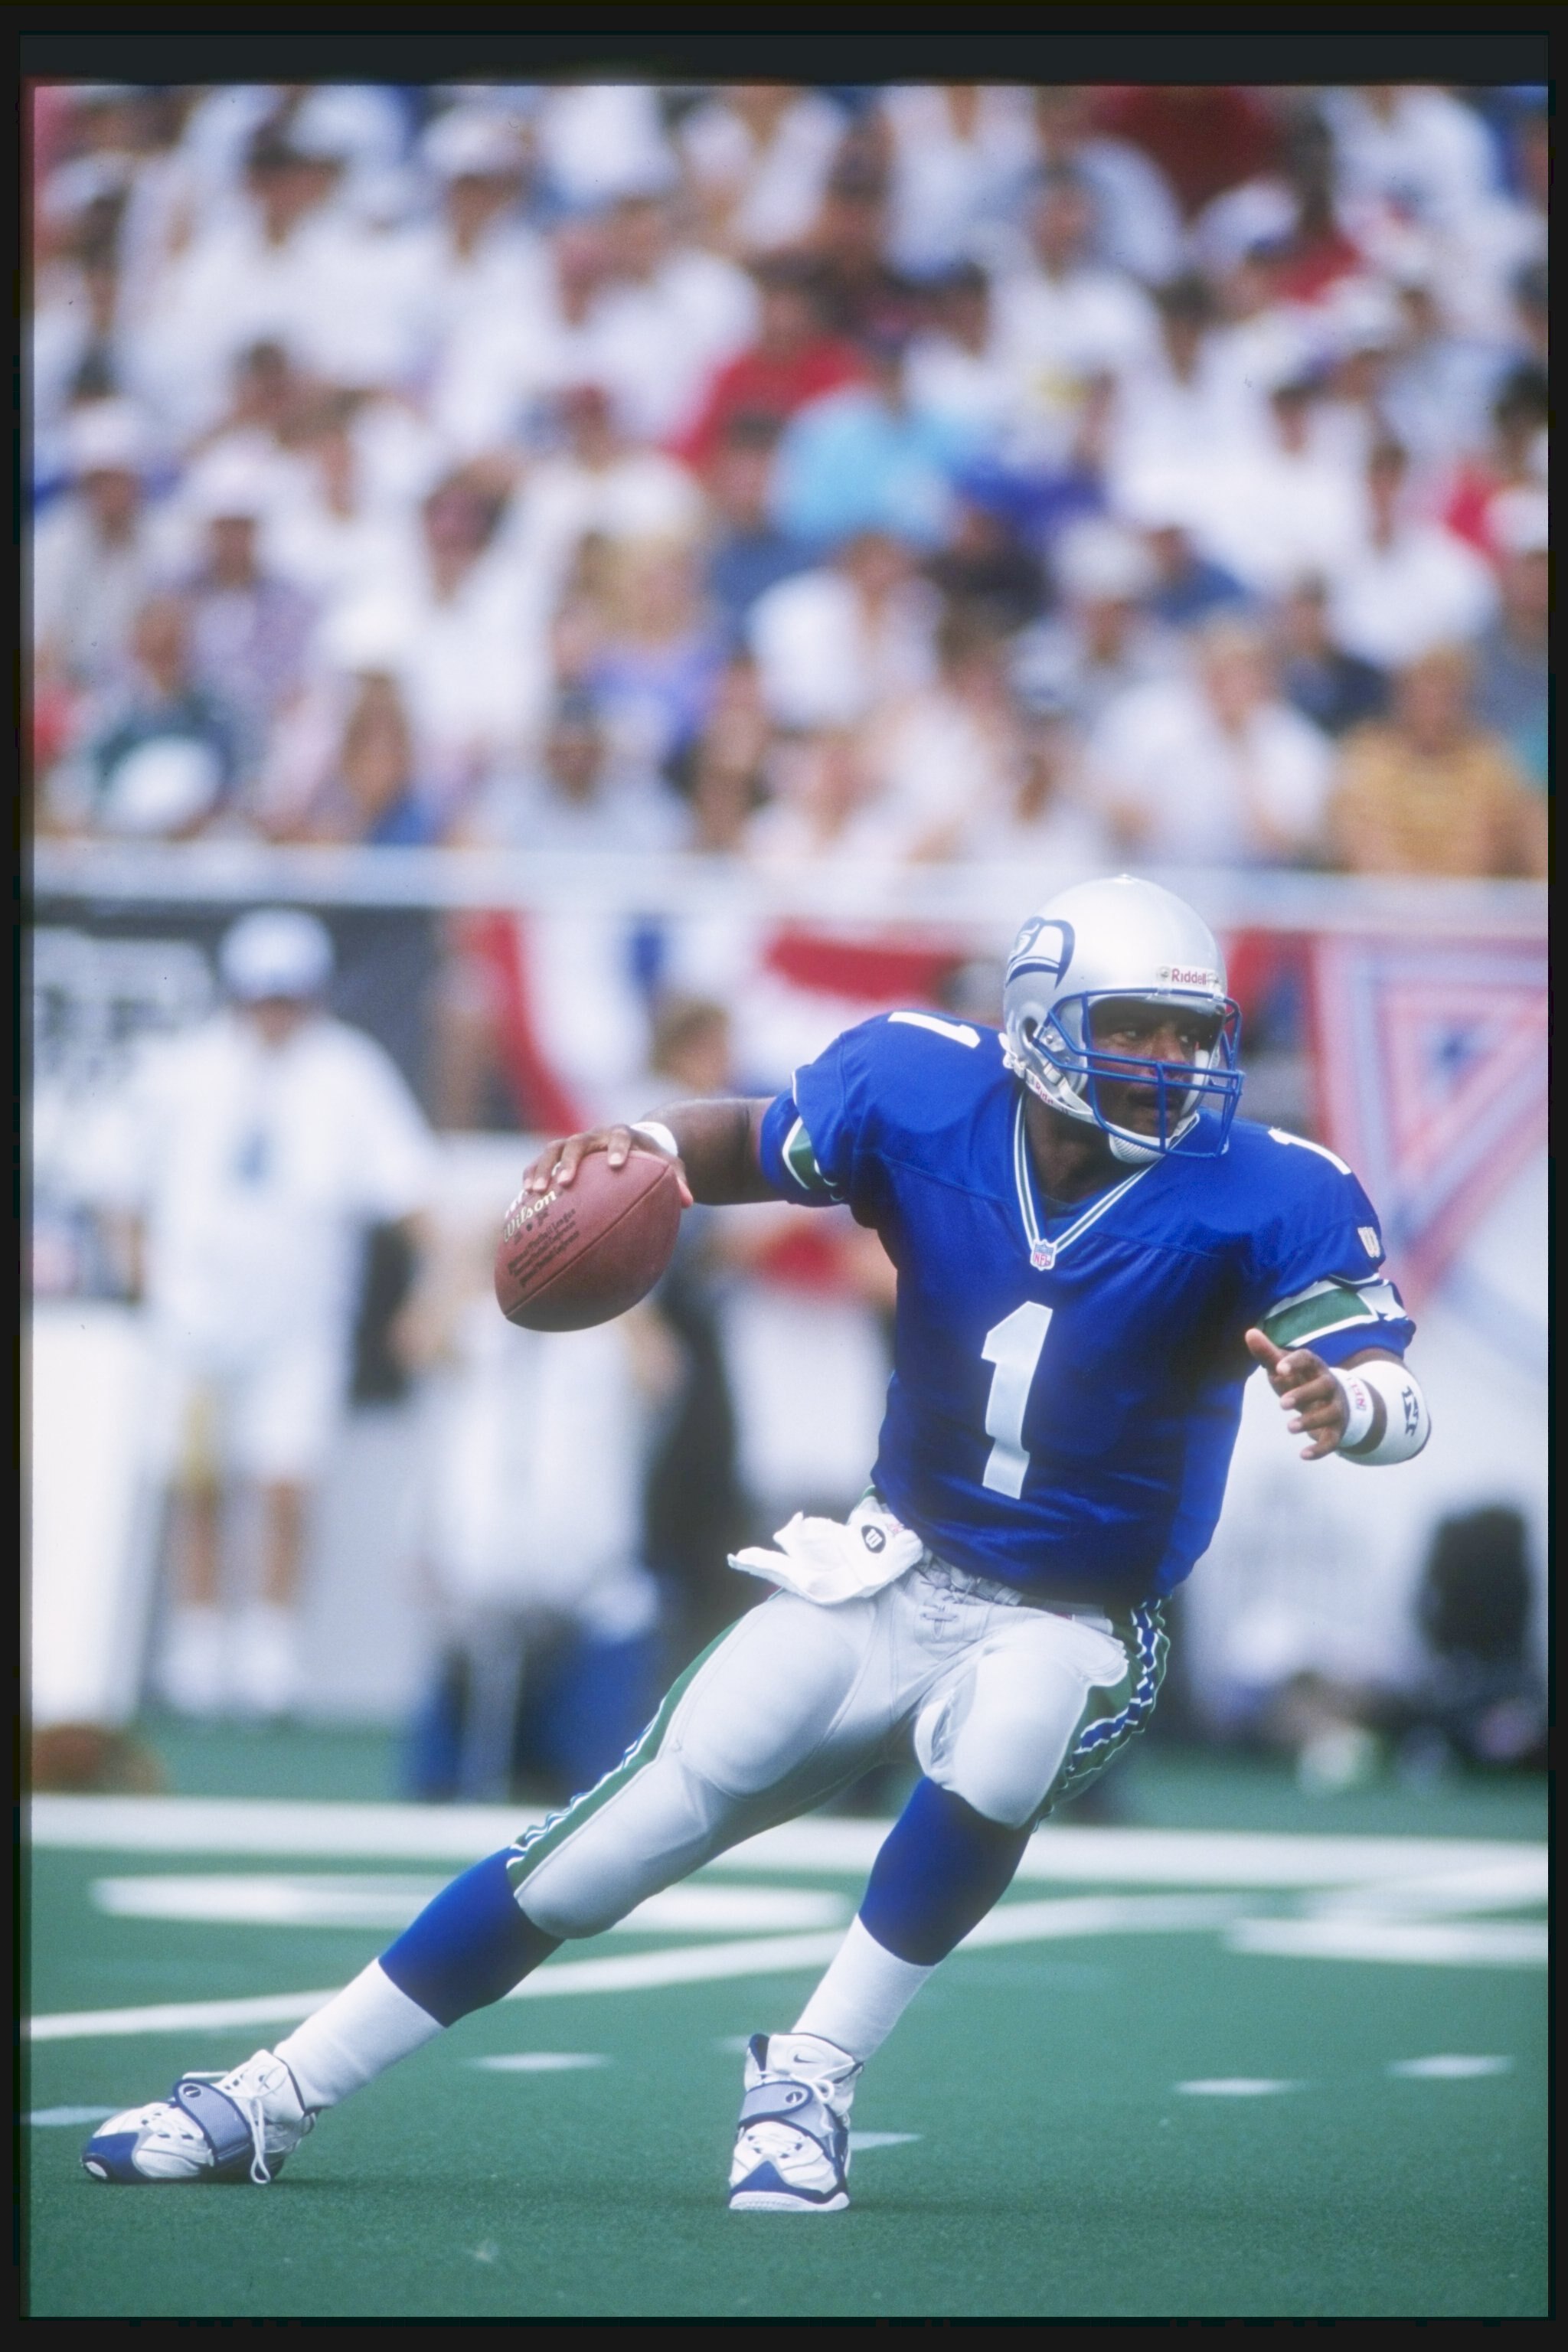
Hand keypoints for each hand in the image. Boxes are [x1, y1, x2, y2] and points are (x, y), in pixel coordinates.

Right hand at [521, 1125, 693, 1208]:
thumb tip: (689, 1202)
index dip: (617, 1148)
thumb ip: (678, 1181)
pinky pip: (540, 1162)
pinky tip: (524, 1197)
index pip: (619, 1136)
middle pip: (578, 1142)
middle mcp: (595, 1136)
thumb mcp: (669, 1167)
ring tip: (534, 1192)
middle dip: (570, 1162)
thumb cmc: (652, 1159)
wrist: (631, 1143)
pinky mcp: (559, 1155)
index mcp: (622, 1134)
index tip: (616, 1165)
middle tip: (565, 1183)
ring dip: (542, 1169)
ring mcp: (574, 1144)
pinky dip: (532, 1175)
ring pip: (553, 1150)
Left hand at [1244, 1328, 1345, 1460]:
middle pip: (1323, 1386)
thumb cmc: (1302, 1382)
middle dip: (1304, 1395)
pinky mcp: (1337, 1429)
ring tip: (1290, 1428)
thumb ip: (1267, 1354)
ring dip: (1311, 1421)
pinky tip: (1303, 1455)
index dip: (1295, 1363)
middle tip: (1282, 1404)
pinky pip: (1332, 1440)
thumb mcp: (1284, 1369)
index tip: (1279, 1369)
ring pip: (1329, 1413)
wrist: (1334, 1403)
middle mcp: (1329, 1385)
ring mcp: (1335, 1408)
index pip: (1308, 1359)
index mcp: (1314, 1367)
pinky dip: (1320, 1449)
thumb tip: (1250, 1333)